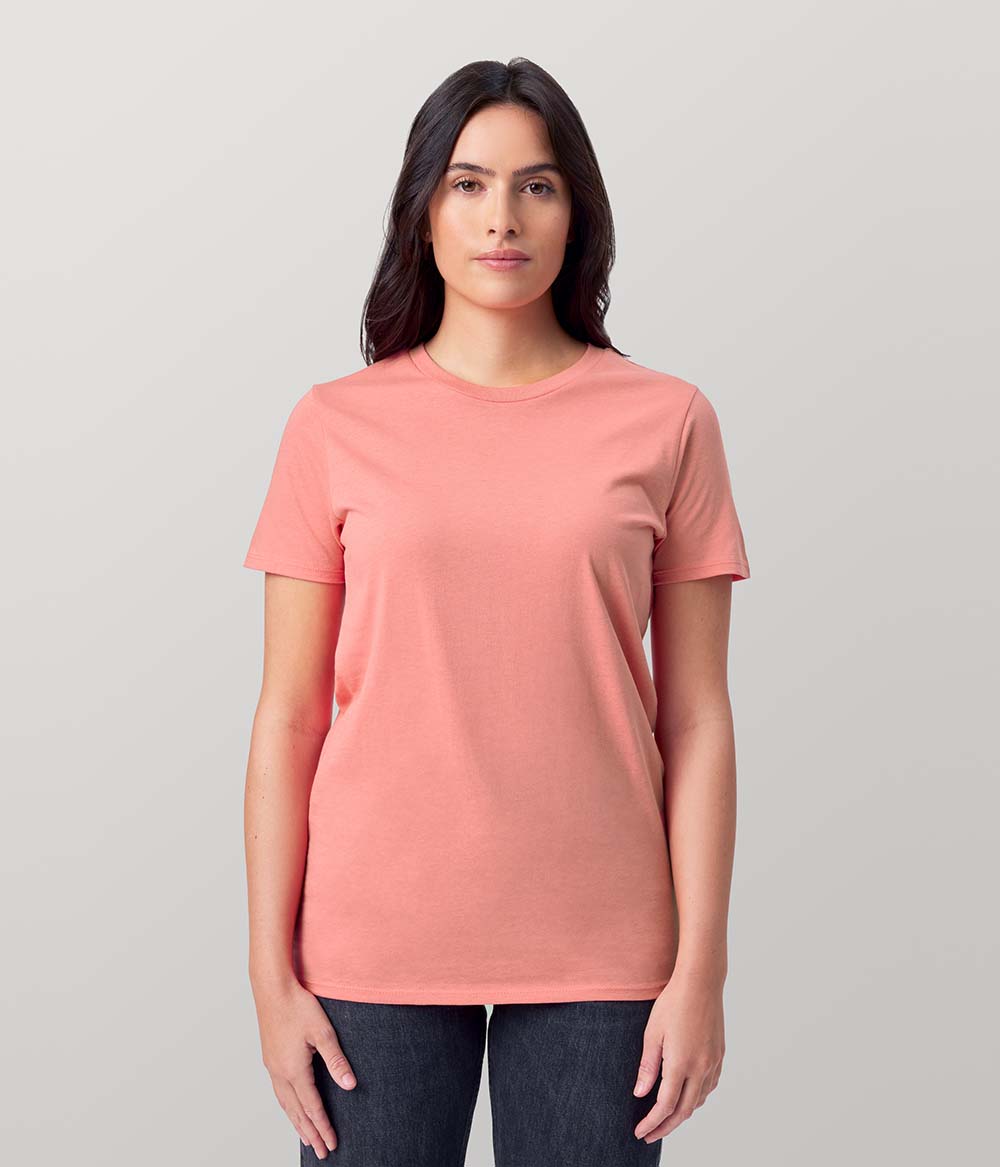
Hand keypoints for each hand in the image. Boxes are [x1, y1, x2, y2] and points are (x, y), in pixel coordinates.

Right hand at [253, 977, 357, 1158]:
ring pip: (285, 1103)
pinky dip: (287, 1106)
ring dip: (296, 1122)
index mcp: (294, 1070)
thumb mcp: (323, 1032)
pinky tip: (291, 1106)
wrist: (272, 988)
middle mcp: (280, 1073)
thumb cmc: (298, 1006)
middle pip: (296, 1111)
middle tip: (321, 1151)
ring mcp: (272, 1066)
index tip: (331, 1143)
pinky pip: (279, 1091)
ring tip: (305, 1137)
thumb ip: (336, 1060)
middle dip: (310, 1132)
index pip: (312, 1106)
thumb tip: (349, 1085)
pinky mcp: (270, 1058)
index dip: (323, 1126)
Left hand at [631, 971, 724, 1143]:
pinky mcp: (719, 1055)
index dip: (652, 1123)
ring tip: (665, 1117)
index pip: (665, 1106)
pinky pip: (709, 1086)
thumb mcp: (652, 1033)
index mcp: (681, 1063)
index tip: (640, 1132)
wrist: (701, 983)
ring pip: (698, 1100)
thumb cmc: (673, 1003)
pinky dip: (696, 1098)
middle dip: (666, 1127)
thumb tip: (641, 1094)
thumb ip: (648, 1066)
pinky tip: (686, 1095)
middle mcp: (701, 1068)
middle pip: (684, 1111)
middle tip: (650, 1134)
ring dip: (682, 1113)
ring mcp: (713, 1062)